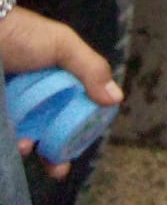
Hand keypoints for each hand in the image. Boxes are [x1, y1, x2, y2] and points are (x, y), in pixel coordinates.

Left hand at [0, 6, 121, 174]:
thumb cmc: (25, 37)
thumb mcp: (63, 46)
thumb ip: (90, 68)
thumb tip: (116, 99)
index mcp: (60, 79)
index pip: (75, 106)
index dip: (80, 127)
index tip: (82, 144)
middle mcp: (38, 96)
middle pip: (51, 128)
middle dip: (56, 152)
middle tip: (58, 168)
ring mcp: (16, 108)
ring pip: (29, 135)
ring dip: (33, 147)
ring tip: (28, 147)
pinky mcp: (2, 116)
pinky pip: (8, 135)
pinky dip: (13, 144)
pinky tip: (19, 143)